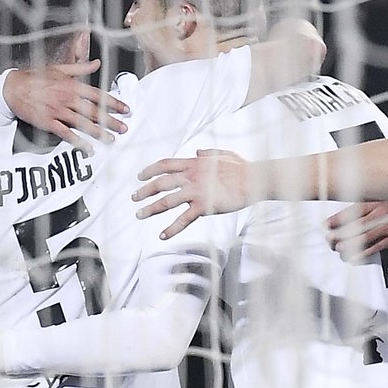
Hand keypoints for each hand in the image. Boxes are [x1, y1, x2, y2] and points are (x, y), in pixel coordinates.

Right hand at [4, 60, 129, 149]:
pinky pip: (66, 133)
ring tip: (111, 139)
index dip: (114, 103)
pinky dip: (78, 141)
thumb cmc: (36, 76)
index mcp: (72, 85)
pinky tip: (88, 148)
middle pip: (94, 111)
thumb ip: (80, 67)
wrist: (13, 87)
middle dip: (111, 121)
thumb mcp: (59, 69)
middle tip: (124, 128)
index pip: (99, 95)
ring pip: (83, 123)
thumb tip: (97, 63)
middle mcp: (67, 98)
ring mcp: (58, 111)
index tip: (126, 109)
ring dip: (99, 132)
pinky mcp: (48, 122)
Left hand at [133, 149, 253, 238]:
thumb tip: (198, 152)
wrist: (253, 179)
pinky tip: (162, 235)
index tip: (140, 176)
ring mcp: (196, 191)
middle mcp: (191, 176)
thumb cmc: (241, 168)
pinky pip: (184, 219)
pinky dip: (172, 228)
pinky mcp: (204, 206)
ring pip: (167, 200)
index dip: (150, 170)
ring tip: (139, 215)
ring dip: (150, 208)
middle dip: (144, 190)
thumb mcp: (222, 154)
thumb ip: (208, 153)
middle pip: (161, 183)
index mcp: (194, 163)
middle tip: (134, 197)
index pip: (165, 164)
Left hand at [325, 201, 387, 260]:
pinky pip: (376, 247)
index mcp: (374, 204)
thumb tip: (339, 218)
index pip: (352, 212)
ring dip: (350, 245)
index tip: (327, 224)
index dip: (337, 219)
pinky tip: (355, 257)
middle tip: (330, 239)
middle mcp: (381, 215)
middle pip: (357, 226)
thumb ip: (358, 208)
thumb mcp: (373, 200)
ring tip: (340, 248)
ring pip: (366, 239)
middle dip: (341, 234)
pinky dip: (364, 253)